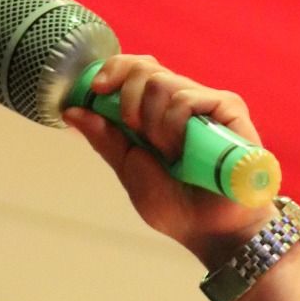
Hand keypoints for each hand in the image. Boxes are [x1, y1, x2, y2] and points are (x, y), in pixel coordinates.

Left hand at [62, 55, 276, 264]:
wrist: (213, 232)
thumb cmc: (177, 208)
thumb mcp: (130, 171)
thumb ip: (105, 140)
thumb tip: (71, 111)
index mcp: (157, 111)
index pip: (133, 69)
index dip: (113, 70)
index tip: (98, 90)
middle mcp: (182, 100)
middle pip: (144, 68)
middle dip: (128, 99)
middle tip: (138, 134)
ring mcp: (206, 103)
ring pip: (161, 82)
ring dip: (154, 123)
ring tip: (171, 156)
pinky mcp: (228, 108)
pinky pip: (187, 98)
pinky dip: (175, 125)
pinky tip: (183, 152)